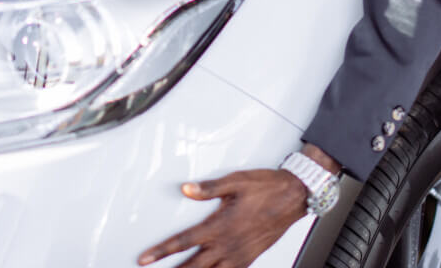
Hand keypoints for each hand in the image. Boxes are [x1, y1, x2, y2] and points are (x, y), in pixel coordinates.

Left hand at [137, 169, 307, 267]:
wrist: (295, 197)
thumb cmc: (267, 188)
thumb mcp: (235, 182)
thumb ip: (209, 188)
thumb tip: (186, 189)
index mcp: (220, 225)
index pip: (182, 242)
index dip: (160, 252)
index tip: (145, 259)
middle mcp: (228, 244)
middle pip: (193, 267)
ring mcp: (240, 254)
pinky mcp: (251, 258)